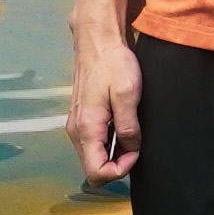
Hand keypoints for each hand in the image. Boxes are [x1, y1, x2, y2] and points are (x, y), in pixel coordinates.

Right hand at [70, 25, 141, 181]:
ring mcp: (78, 125)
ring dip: (114, 153)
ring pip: (94, 157)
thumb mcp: (128, 94)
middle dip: (117, 164)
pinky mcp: (82, 118)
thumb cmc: (112, 63)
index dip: (119, 171)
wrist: (98, 41)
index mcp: (87, 128)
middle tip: (136, 144)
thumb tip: (131, 149)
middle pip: (93, 169)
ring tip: (131, 133)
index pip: (96, 173)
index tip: (136, 152)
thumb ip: (128, 127)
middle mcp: (77, 131)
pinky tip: (122, 126)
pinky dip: (109, 143)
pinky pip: (94, 143)